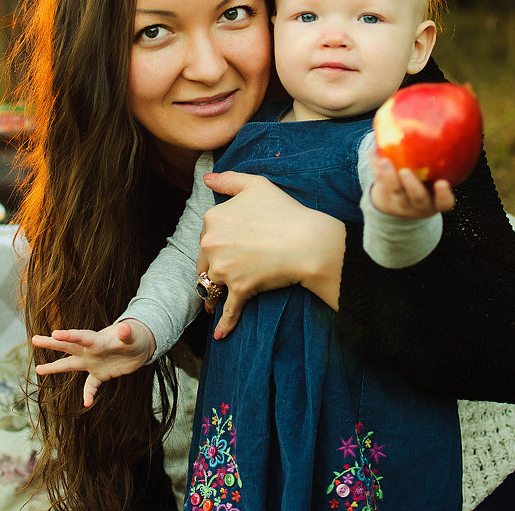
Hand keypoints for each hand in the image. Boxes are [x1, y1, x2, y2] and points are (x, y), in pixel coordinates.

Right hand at [31, 319, 156, 406]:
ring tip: (38, 370)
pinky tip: (86, 403)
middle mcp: (91, 350)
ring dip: (55, 368)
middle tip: (34, 339)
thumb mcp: (132, 335)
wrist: (140, 346)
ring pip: (71, 365)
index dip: (68, 335)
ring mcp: (93, 362)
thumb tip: (125, 329)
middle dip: (51, 344)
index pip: (80, 337)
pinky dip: (88, 394)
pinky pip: (91, 385)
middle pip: (68, 347)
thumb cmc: (135, 336)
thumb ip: (127, 333)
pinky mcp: (101, 374)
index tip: (54, 333)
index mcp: (97, 339)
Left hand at [197, 171, 346, 339]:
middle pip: (204, 262)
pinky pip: (228, 311)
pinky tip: (220, 336)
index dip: (217, 244)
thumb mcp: (256, 185)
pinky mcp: (238, 290)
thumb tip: (207, 178)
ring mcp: (224, 268)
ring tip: (215, 303)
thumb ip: (229, 180)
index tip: (228, 249)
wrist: (310, 241)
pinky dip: (224, 325)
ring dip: (214, 296)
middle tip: (225, 274)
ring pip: (212, 286)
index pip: (205, 236)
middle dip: (212, 270)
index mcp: (212, 218)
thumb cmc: (286, 211)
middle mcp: (211, 243)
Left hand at [368, 152, 455, 217]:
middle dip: (412, 186)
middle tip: (405, 171)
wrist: (402, 202)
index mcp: (437, 200)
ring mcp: (401, 203)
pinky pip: (379, 182)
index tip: (442, 183)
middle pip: (417, 199)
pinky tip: (374, 152)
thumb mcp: (440, 174)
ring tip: (383, 160)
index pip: (445, 202)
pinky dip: (375, 167)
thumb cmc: (430, 180)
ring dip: (389, 176)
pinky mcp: (385, 196)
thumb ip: (446, 154)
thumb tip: (454, 112)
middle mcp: (420, 204)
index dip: (443, 195)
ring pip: (395, 192)